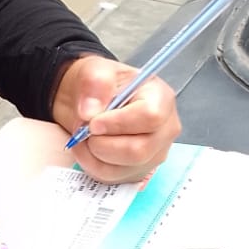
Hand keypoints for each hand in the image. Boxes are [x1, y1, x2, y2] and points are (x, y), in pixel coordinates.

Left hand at [53, 54, 179, 184]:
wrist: (94, 101)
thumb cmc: (102, 86)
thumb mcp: (96, 70)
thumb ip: (95, 83)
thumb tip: (89, 112)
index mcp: (161, 99)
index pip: (151, 117)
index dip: (118, 123)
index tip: (94, 122)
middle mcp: (165, 130)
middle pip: (139, 150)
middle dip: (102, 143)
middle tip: (85, 129)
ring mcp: (153, 154)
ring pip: (124, 168)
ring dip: (94, 154)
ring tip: (83, 135)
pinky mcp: (137, 170)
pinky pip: (112, 177)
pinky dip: (91, 164)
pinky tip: (86, 148)